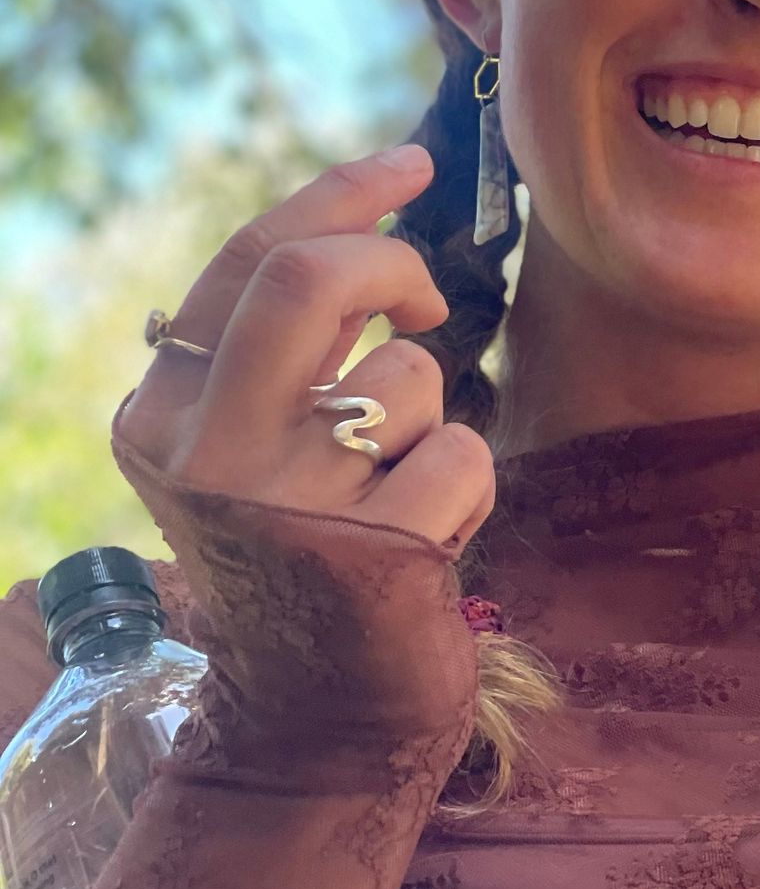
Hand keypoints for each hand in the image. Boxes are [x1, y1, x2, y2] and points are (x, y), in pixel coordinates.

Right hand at [109, 145, 494, 792]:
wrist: (318, 724)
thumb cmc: (312, 559)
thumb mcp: (260, 447)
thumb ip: (283, 349)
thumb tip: (366, 218)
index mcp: (162, 416)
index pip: (248, 260)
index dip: (340, 195)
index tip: (411, 163)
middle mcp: (202, 455)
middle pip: (307, 279)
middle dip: (394, 264)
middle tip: (431, 301)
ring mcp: (282, 506)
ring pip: (408, 376)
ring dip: (434, 421)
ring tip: (397, 492)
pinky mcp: (366, 554)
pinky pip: (463, 455)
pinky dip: (468, 489)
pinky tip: (428, 543)